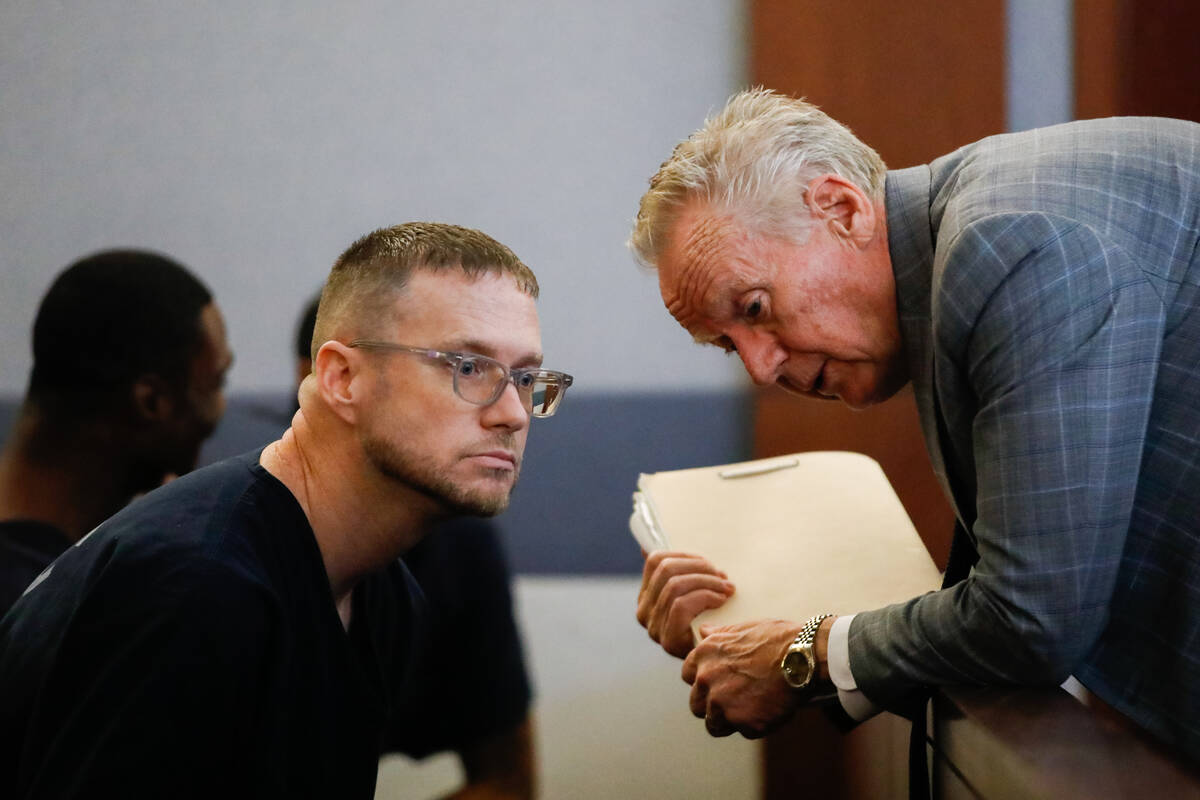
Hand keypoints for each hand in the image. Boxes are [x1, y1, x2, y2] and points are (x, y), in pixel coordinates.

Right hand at [637, 551, 734, 657]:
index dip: (685, 556)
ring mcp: (653, 627)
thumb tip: (644, 546)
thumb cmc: (710, 623)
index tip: (709, 564)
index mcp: (647, 595)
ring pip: (675, 586)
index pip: (655, 560)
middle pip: (666, 570)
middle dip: (700, 568)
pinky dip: (704, 597)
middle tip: (723, 576)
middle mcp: (644, 611)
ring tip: (727, 588)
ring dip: (707, 582)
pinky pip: (681, 605)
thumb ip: (676, 574)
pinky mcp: (667, 640)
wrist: (720, 664)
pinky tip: (721, 601)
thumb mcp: (692, 594)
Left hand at [681, 619, 804, 738]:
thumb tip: (703, 631)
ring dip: (731, 720)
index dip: (703, 682)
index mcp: (704, 656)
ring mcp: (723, 704)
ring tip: (753, 708)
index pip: (688, 677)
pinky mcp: (744, 723)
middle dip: (712, 705)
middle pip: (697, 705)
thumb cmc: (776, 639)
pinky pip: (744, 732)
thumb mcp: (741, 629)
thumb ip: (718, 635)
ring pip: (715, 724)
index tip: (718, 683)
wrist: (802, 656)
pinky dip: (756, 725)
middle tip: (736, 700)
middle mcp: (707, 681)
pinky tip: (770, 710)